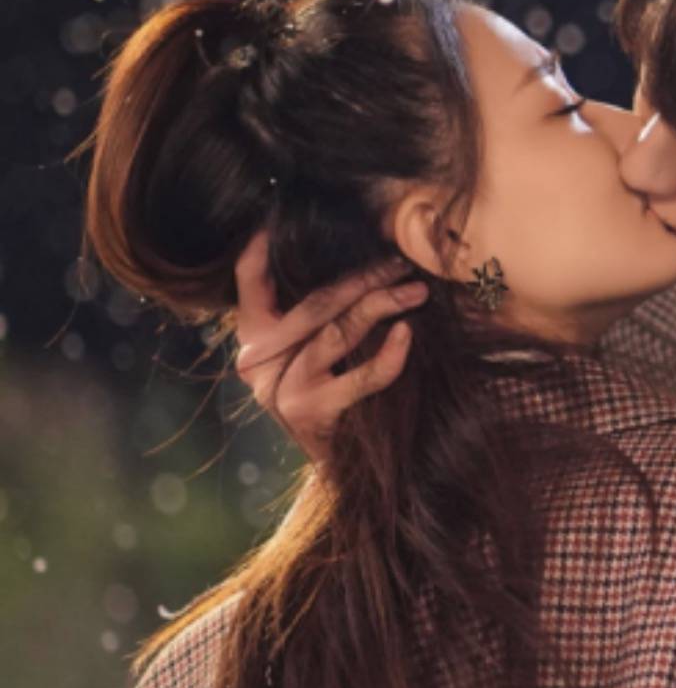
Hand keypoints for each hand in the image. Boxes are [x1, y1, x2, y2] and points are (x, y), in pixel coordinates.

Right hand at [232, 229, 428, 461]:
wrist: (340, 465)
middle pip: (314, 305)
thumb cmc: (334, 398)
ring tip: (415, 290)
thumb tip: (347, 261)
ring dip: (381, 305)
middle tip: (400, 262)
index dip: (258, 251)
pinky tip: (406, 334)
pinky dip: (389, 355)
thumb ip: (313, 315)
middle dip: (362, 278)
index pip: (248, 284)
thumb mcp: (313, 352)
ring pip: (336, 333)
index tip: (273, 222)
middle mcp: (259, 362)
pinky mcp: (311, 412)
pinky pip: (360, 376)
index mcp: (255, 340)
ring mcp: (283, 389)